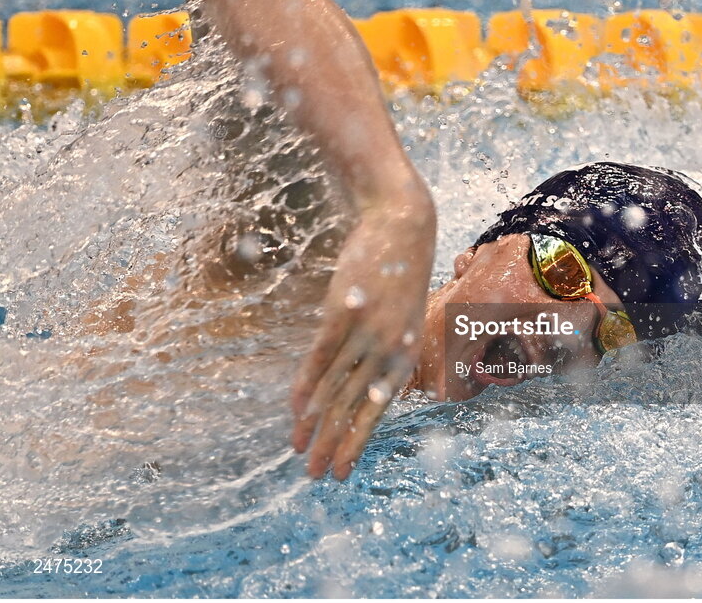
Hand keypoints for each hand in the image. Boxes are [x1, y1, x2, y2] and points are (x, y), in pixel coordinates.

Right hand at [290, 201, 434, 479]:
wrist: (403, 225)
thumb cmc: (400, 274)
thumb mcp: (403, 318)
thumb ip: (386, 350)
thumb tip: (363, 382)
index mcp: (407, 355)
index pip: (378, 410)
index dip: (357, 443)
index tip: (340, 473)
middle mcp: (391, 349)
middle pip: (354, 407)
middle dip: (334, 444)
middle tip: (315, 476)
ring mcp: (368, 331)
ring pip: (335, 388)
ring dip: (315, 422)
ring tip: (297, 448)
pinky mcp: (346, 310)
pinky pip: (321, 356)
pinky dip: (306, 384)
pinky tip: (295, 409)